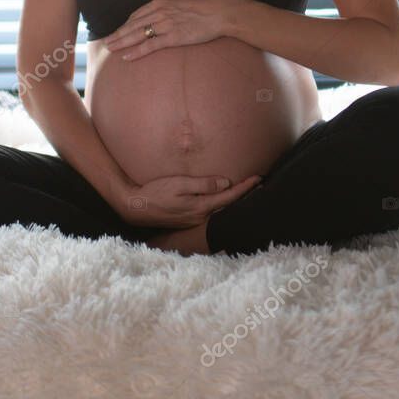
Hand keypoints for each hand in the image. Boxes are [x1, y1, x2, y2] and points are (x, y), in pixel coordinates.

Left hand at [103, 0, 234, 60]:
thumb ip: (170, 0)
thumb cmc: (205, 2)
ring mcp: (165, 25)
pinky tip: (127, 56)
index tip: (118, 30)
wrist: (219, 12)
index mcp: (161, 2)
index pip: (137, 14)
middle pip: (132, 24)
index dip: (126, 23)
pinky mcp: (172, 37)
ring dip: (121, 42)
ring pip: (137, 35)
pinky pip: (150, 45)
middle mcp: (159, 12)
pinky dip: (136, 51)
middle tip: (106, 42)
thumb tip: (163, 3)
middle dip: (118, 34)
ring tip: (110, 49)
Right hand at [115, 172, 262, 228]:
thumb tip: (225, 182)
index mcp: (200, 207)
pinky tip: (226, 199)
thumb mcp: (179, 184)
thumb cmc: (157, 192)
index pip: (229, 196)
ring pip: (221, 210)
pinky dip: (222, 205)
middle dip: (245, 195)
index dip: (245, 187)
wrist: (138, 208)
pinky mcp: (189, 220)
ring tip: (249, 191)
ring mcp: (195, 221)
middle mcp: (201, 217)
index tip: (259, 178)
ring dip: (234, 201)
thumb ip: (203, 184)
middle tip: (261, 185)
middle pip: (228, 206)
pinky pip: (211, 212)